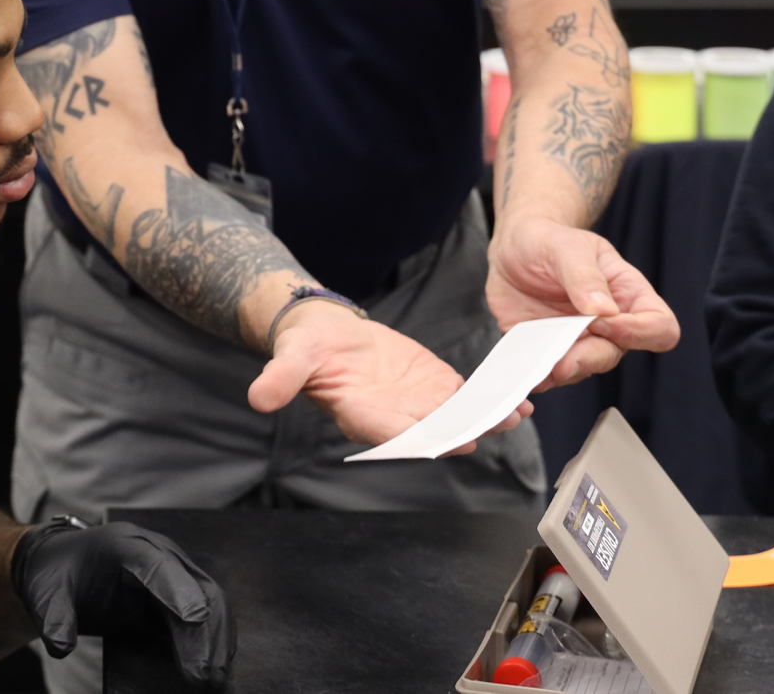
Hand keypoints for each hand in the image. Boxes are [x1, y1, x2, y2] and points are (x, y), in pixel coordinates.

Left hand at [12, 519, 234, 687]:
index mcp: (124, 545)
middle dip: (204, 630)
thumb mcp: (46, 595)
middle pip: (193, 585)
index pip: (156, 565)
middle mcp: (157, 552)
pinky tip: (217, 665)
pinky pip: (206, 611)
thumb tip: (62, 647)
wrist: (64, 565)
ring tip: (215, 678)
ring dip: (216, 637)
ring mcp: (173, 570)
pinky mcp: (178, 592)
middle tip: (205, 675)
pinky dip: (215, 637)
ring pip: (209, 598)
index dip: (177, 590)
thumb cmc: (56, 576)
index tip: (195, 618)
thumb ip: (54, 619)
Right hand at [246, 301, 525, 448]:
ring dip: (485, 416)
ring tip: (515, 412)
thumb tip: (257, 397)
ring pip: (456, 417)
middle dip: (462, 429)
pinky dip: (489, 398)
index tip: (442, 437)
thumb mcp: (291, 358)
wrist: (326, 335)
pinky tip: (517, 398)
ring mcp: (417, 404)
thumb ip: (280, 379)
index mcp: (360, 415)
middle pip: (431, 430)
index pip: (389, 431)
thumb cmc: (307, 348)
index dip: (416, 436)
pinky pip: (465, 397)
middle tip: (491, 425)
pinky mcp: (433, 387)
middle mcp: (393, 417)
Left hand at [485, 214, 679, 386]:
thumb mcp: (567, 246)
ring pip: (582, 369)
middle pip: (614, 354)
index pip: (660, 327)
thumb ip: (585, 275)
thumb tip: (604, 310)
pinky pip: (549, 374)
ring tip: (541, 365)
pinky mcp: (548, 350)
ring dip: (562, 370)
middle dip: (589, 359)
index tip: (602, 321)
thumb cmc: (550, 240)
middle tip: (563, 358)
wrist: (514, 248)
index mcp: (627, 295)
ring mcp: (577, 340)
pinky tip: (527, 374)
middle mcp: (607, 324)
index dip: (640, 332)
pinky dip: (538, 377)